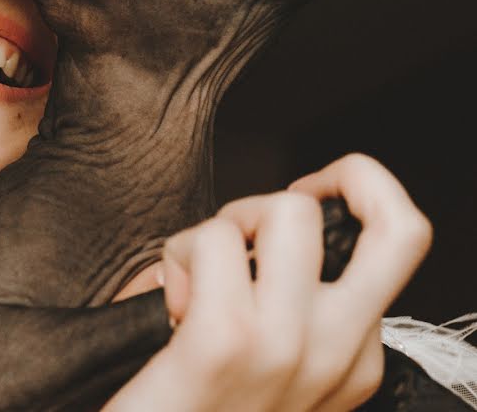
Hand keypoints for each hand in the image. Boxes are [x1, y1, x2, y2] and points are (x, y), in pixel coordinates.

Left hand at [103, 153, 431, 410]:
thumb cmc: (198, 408)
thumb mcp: (268, 369)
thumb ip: (281, 309)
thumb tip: (244, 241)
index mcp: (353, 358)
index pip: (398, 243)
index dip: (350, 202)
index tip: (307, 204)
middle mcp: (336, 351)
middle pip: (398, 222)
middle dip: (347, 179)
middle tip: (281, 212)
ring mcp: (285, 345)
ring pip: (286, 210)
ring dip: (229, 222)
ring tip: (201, 269)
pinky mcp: (222, 341)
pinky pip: (210, 240)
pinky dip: (178, 251)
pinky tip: (169, 301)